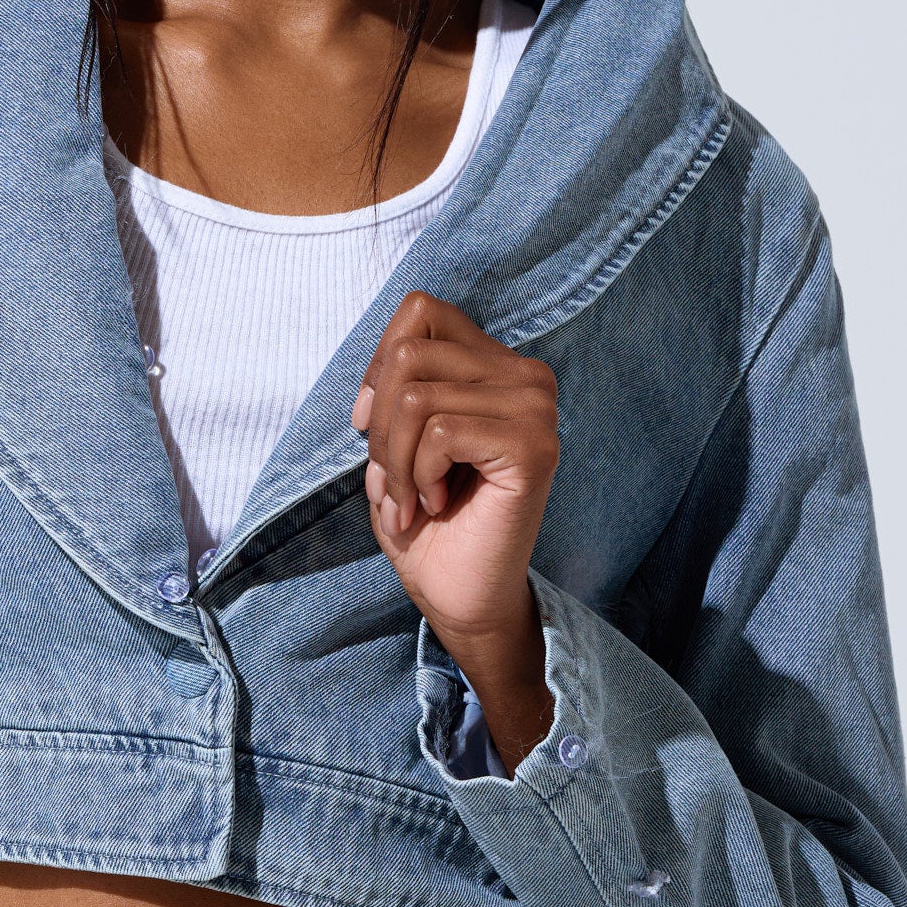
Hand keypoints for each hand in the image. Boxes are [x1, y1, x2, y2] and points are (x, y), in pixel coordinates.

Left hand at [352, 290, 558, 772]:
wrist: (461, 596)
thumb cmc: (428, 522)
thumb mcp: (396, 439)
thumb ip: (396, 385)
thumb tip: (385, 365)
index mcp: (497, 365)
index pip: (421, 310)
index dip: (378, 365)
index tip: (370, 425)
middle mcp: (527, 376)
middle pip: (410, 355)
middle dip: (380, 428)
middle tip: (394, 482)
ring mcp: (536, 408)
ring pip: (416, 395)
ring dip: (394, 461)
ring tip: (412, 500)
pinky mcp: (533, 445)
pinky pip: (439, 430)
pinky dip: (418, 475)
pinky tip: (438, 504)